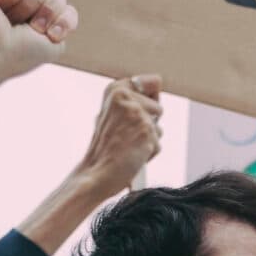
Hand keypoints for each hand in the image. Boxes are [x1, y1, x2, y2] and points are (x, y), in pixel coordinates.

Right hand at [0, 0, 78, 92]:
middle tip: (30, 29)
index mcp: (45, 23)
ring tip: (11, 20)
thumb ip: (65, 20)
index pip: (68, 9)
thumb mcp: (54, 45)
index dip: (65, 20)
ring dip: (29, 4)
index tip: (51, 36)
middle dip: (48, 11)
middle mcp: (31, 7)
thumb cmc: (20, 54)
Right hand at [75, 74, 162, 198]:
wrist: (96, 173)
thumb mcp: (110, 115)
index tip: (132, 115)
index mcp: (115, 89)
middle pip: (158, 107)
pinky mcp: (146, 130)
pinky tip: (132, 154)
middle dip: (148, 123)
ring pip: (158, 127)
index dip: (148, 102)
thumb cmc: (104, 149)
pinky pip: (158, 143)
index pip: (153, 82)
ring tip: (127, 146)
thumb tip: (158, 81)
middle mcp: (125, 97)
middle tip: (125, 136)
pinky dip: (148, 153)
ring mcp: (137, 113)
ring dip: (147, 139)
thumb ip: (132, 98)